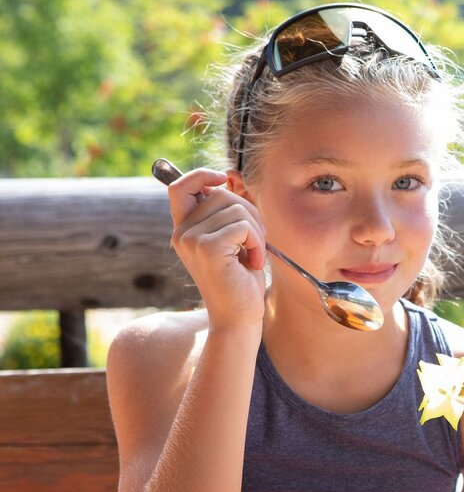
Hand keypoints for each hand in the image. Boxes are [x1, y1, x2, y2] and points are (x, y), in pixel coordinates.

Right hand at [166, 168, 267, 329]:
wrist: (238, 317)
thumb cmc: (240, 279)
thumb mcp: (233, 239)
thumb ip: (228, 212)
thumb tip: (232, 177)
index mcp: (184, 229)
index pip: (179, 186)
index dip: (202, 175)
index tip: (224, 178)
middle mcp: (181, 233)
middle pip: (220, 194)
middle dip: (249, 211)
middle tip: (255, 239)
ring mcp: (191, 239)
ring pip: (235, 208)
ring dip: (256, 229)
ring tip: (253, 253)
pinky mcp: (207, 248)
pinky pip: (243, 226)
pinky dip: (257, 241)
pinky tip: (253, 262)